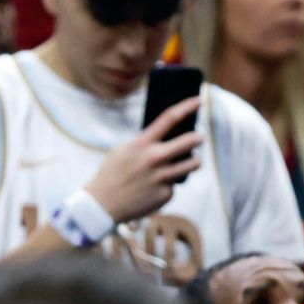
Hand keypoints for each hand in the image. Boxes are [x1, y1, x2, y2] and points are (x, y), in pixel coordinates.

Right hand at [85, 96, 204, 223]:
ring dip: (195, 161)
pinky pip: (175, 184)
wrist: (103, 203)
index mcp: (142, 144)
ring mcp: (162, 177)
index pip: (169, 118)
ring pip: (193, 164)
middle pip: (190, 142)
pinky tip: (155, 188)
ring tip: (191, 160)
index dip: (187, 106)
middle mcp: (155, 159)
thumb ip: (146, 142)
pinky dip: (169, 184)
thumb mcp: (125, 150)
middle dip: (198, 138)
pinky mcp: (166, 194)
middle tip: (199, 137)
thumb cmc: (113, 173)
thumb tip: (168, 136)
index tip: (200, 100)